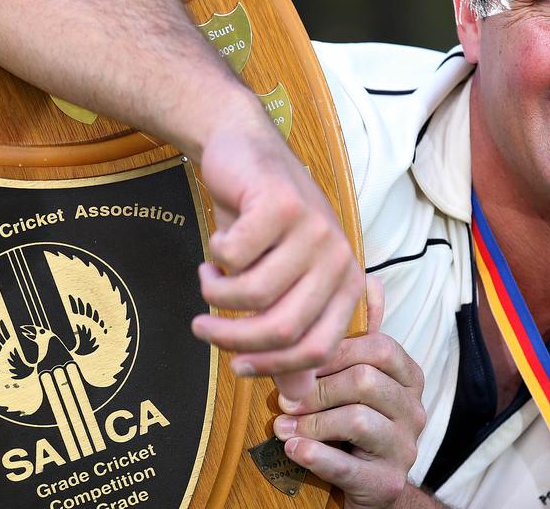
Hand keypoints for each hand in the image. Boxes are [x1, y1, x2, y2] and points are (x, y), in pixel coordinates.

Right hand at [190, 119, 363, 398]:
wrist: (243, 150)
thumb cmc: (261, 225)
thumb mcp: (279, 284)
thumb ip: (291, 339)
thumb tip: (295, 399)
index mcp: (347, 284)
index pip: (316, 350)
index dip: (272, 367)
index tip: (235, 365)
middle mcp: (339, 257)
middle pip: (283, 328)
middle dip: (232, 338)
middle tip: (202, 327)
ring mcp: (314, 229)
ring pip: (255, 294)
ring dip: (217, 292)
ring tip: (208, 277)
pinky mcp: (283, 204)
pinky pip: (236, 257)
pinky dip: (215, 257)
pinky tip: (215, 245)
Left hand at [272, 277, 427, 508]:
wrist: (371, 486)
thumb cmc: (355, 422)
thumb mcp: (359, 376)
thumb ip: (361, 334)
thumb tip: (369, 279)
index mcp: (409, 377)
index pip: (377, 347)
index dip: (331, 351)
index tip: (295, 359)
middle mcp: (415, 409)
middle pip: (365, 381)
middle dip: (316, 388)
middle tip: (281, 398)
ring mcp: (405, 447)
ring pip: (357, 420)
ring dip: (311, 421)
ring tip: (280, 427)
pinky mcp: (387, 483)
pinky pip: (348, 465)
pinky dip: (315, 455)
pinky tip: (292, 448)